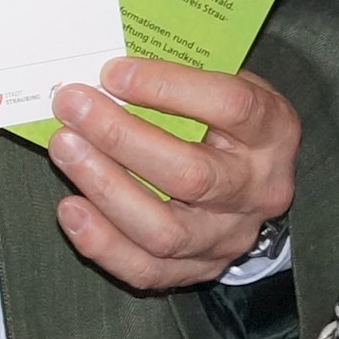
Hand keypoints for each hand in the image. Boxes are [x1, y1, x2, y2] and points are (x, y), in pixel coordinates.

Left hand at [43, 57, 299, 292]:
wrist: (252, 179)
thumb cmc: (226, 119)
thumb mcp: (224, 82)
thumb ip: (180, 75)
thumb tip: (106, 68)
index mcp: (273, 131)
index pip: (230, 106)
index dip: (168, 87)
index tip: (112, 72)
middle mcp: (259, 189)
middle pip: (190, 174)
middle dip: (120, 138)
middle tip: (72, 106)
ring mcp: (230, 236)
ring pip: (165, 231)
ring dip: (104, 189)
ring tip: (65, 150)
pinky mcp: (201, 268)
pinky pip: (147, 270)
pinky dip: (102, 242)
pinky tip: (70, 209)